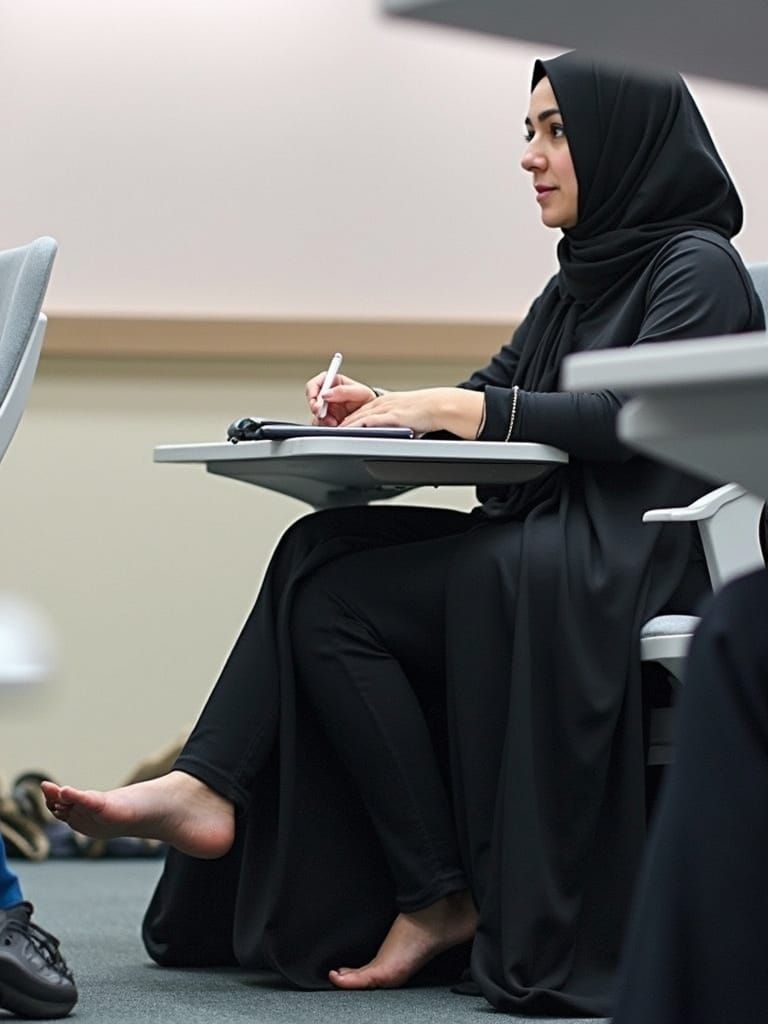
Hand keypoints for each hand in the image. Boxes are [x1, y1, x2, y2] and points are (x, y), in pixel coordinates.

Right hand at [305, 372, 375, 425]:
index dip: (312, 391)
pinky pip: (320, 423)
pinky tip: (334, 425)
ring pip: (315, 413)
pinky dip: (325, 425)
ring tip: (333, 421)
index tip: (316, 399)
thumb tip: (326, 393)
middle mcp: (327, 395)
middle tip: (322, 413)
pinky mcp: (328, 419)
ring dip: (321, 418)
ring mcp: (326, 408)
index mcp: (332, 382)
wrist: (372, 414)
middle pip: (312, 400)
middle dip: (315, 407)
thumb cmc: (366, 399)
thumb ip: (342, 391)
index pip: (315, 384)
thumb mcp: (359, 391)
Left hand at [341, 387, 483, 439]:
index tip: (334, 424)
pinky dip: (359, 425)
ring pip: (360, 415)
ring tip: (332, 432)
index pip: (360, 409)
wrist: (439, 406)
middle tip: (326, 428)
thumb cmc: (425, 412)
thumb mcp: (404, 414)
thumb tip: (385, 433)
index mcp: (384, 402)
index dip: (345, 417)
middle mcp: (383, 403)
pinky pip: (372, 420)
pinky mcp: (393, 416)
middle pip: (355, 412)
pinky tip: (350, 430)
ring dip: (345, 424)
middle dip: (339, 420)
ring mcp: (387, 409)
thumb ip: (392, 422)